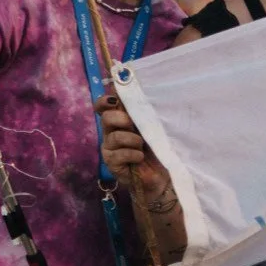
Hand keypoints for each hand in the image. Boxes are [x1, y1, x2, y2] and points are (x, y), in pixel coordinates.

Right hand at [96, 96, 179, 212]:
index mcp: (119, 120)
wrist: (162, 174)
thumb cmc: (158, 147)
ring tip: (142, 146)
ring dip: (133, 140)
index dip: (105, 101)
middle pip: (106, 118)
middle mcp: (111, 132)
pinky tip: (140, 158)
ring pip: (114, 137)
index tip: (115, 100)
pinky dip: (133, 154)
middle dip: (122, 119)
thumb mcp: (152, 125)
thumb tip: (140, 91)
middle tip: (135, 127)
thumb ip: (143, 111)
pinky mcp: (111, 163)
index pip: (103, 106)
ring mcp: (109, 148)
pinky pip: (118, 154)